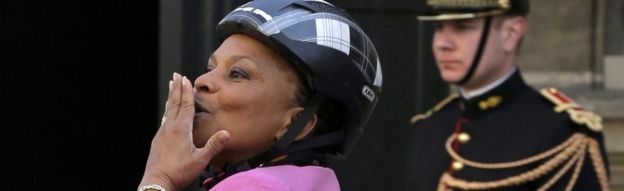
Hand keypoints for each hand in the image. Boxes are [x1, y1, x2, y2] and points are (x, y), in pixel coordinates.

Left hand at [139, 73, 229, 190]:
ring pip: (167, 110)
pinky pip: (164, 119)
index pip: (185, 106)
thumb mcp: (200, 160)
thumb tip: (227, 133)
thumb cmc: (179, 172)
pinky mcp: (158, 141)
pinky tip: (168, 112)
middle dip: (176, 89)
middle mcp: (169, 128)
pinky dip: (167, 110)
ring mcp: (162, 134)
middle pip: (174, 104)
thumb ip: (213, 145)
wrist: (157, 183)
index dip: (186, 92)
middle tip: (176, 75)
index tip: (186, 79)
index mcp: (181, 130)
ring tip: (171, 87)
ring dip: (171, 97)